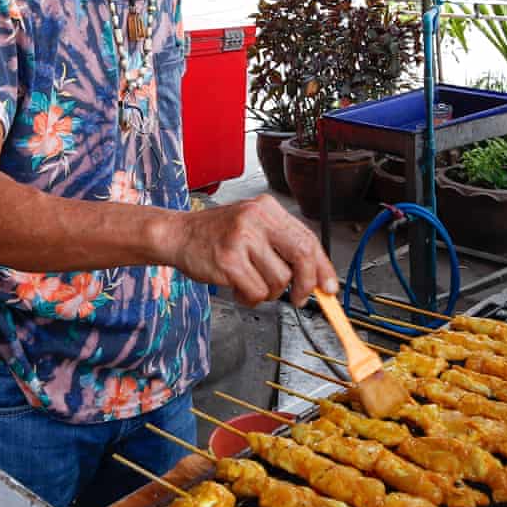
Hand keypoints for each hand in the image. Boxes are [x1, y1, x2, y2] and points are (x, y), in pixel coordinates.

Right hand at [166, 195, 338, 307]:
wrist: (177, 235)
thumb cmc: (216, 235)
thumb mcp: (252, 227)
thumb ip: (282, 245)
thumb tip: (315, 276)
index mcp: (267, 209)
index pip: (308, 238)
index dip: (322, 267)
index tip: (329, 287)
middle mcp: (256, 219)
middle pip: (302, 256)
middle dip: (306, 284)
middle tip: (300, 298)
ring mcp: (241, 239)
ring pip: (279, 280)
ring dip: (268, 292)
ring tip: (250, 283)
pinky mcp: (228, 261)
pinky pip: (256, 292)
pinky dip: (250, 298)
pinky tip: (237, 287)